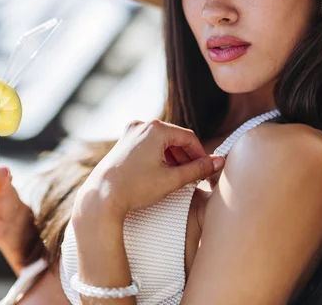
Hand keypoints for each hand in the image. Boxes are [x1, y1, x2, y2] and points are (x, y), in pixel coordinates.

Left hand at [74, 119, 224, 218]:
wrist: (101, 196)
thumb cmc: (135, 188)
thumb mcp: (172, 180)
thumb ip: (198, 169)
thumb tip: (219, 161)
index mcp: (155, 129)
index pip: (189, 138)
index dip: (201, 155)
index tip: (207, 171)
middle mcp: (142, 125)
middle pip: (175, 139)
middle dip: (187, 157)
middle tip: (196, 176)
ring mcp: (130, 133)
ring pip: (162, 142)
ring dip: (174, 158)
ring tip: (180, 178)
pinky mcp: (123, 142)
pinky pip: (149, 145)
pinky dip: (159, 157)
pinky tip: (162, 174)